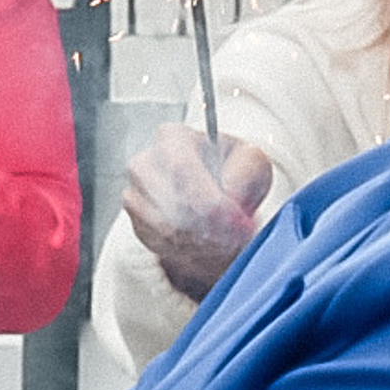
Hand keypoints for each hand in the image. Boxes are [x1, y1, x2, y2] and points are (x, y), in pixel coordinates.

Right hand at [122, 124, 272, 302]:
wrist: (217, 197)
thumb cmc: (232, 173)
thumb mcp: (253, 162)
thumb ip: (245, 172)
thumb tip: (229, 192)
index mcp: (173, 138)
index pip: (181, 168)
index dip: (206, 197)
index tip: (231, 217)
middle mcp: (146, 163)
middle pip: (168, 201)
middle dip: (205, 225)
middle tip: (233, 235)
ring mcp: (136, 195)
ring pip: (163, 228)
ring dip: (199, 241)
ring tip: (225, 241)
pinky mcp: (136, 223)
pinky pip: (158, 244)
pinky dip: (187, 251)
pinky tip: (207, 246)